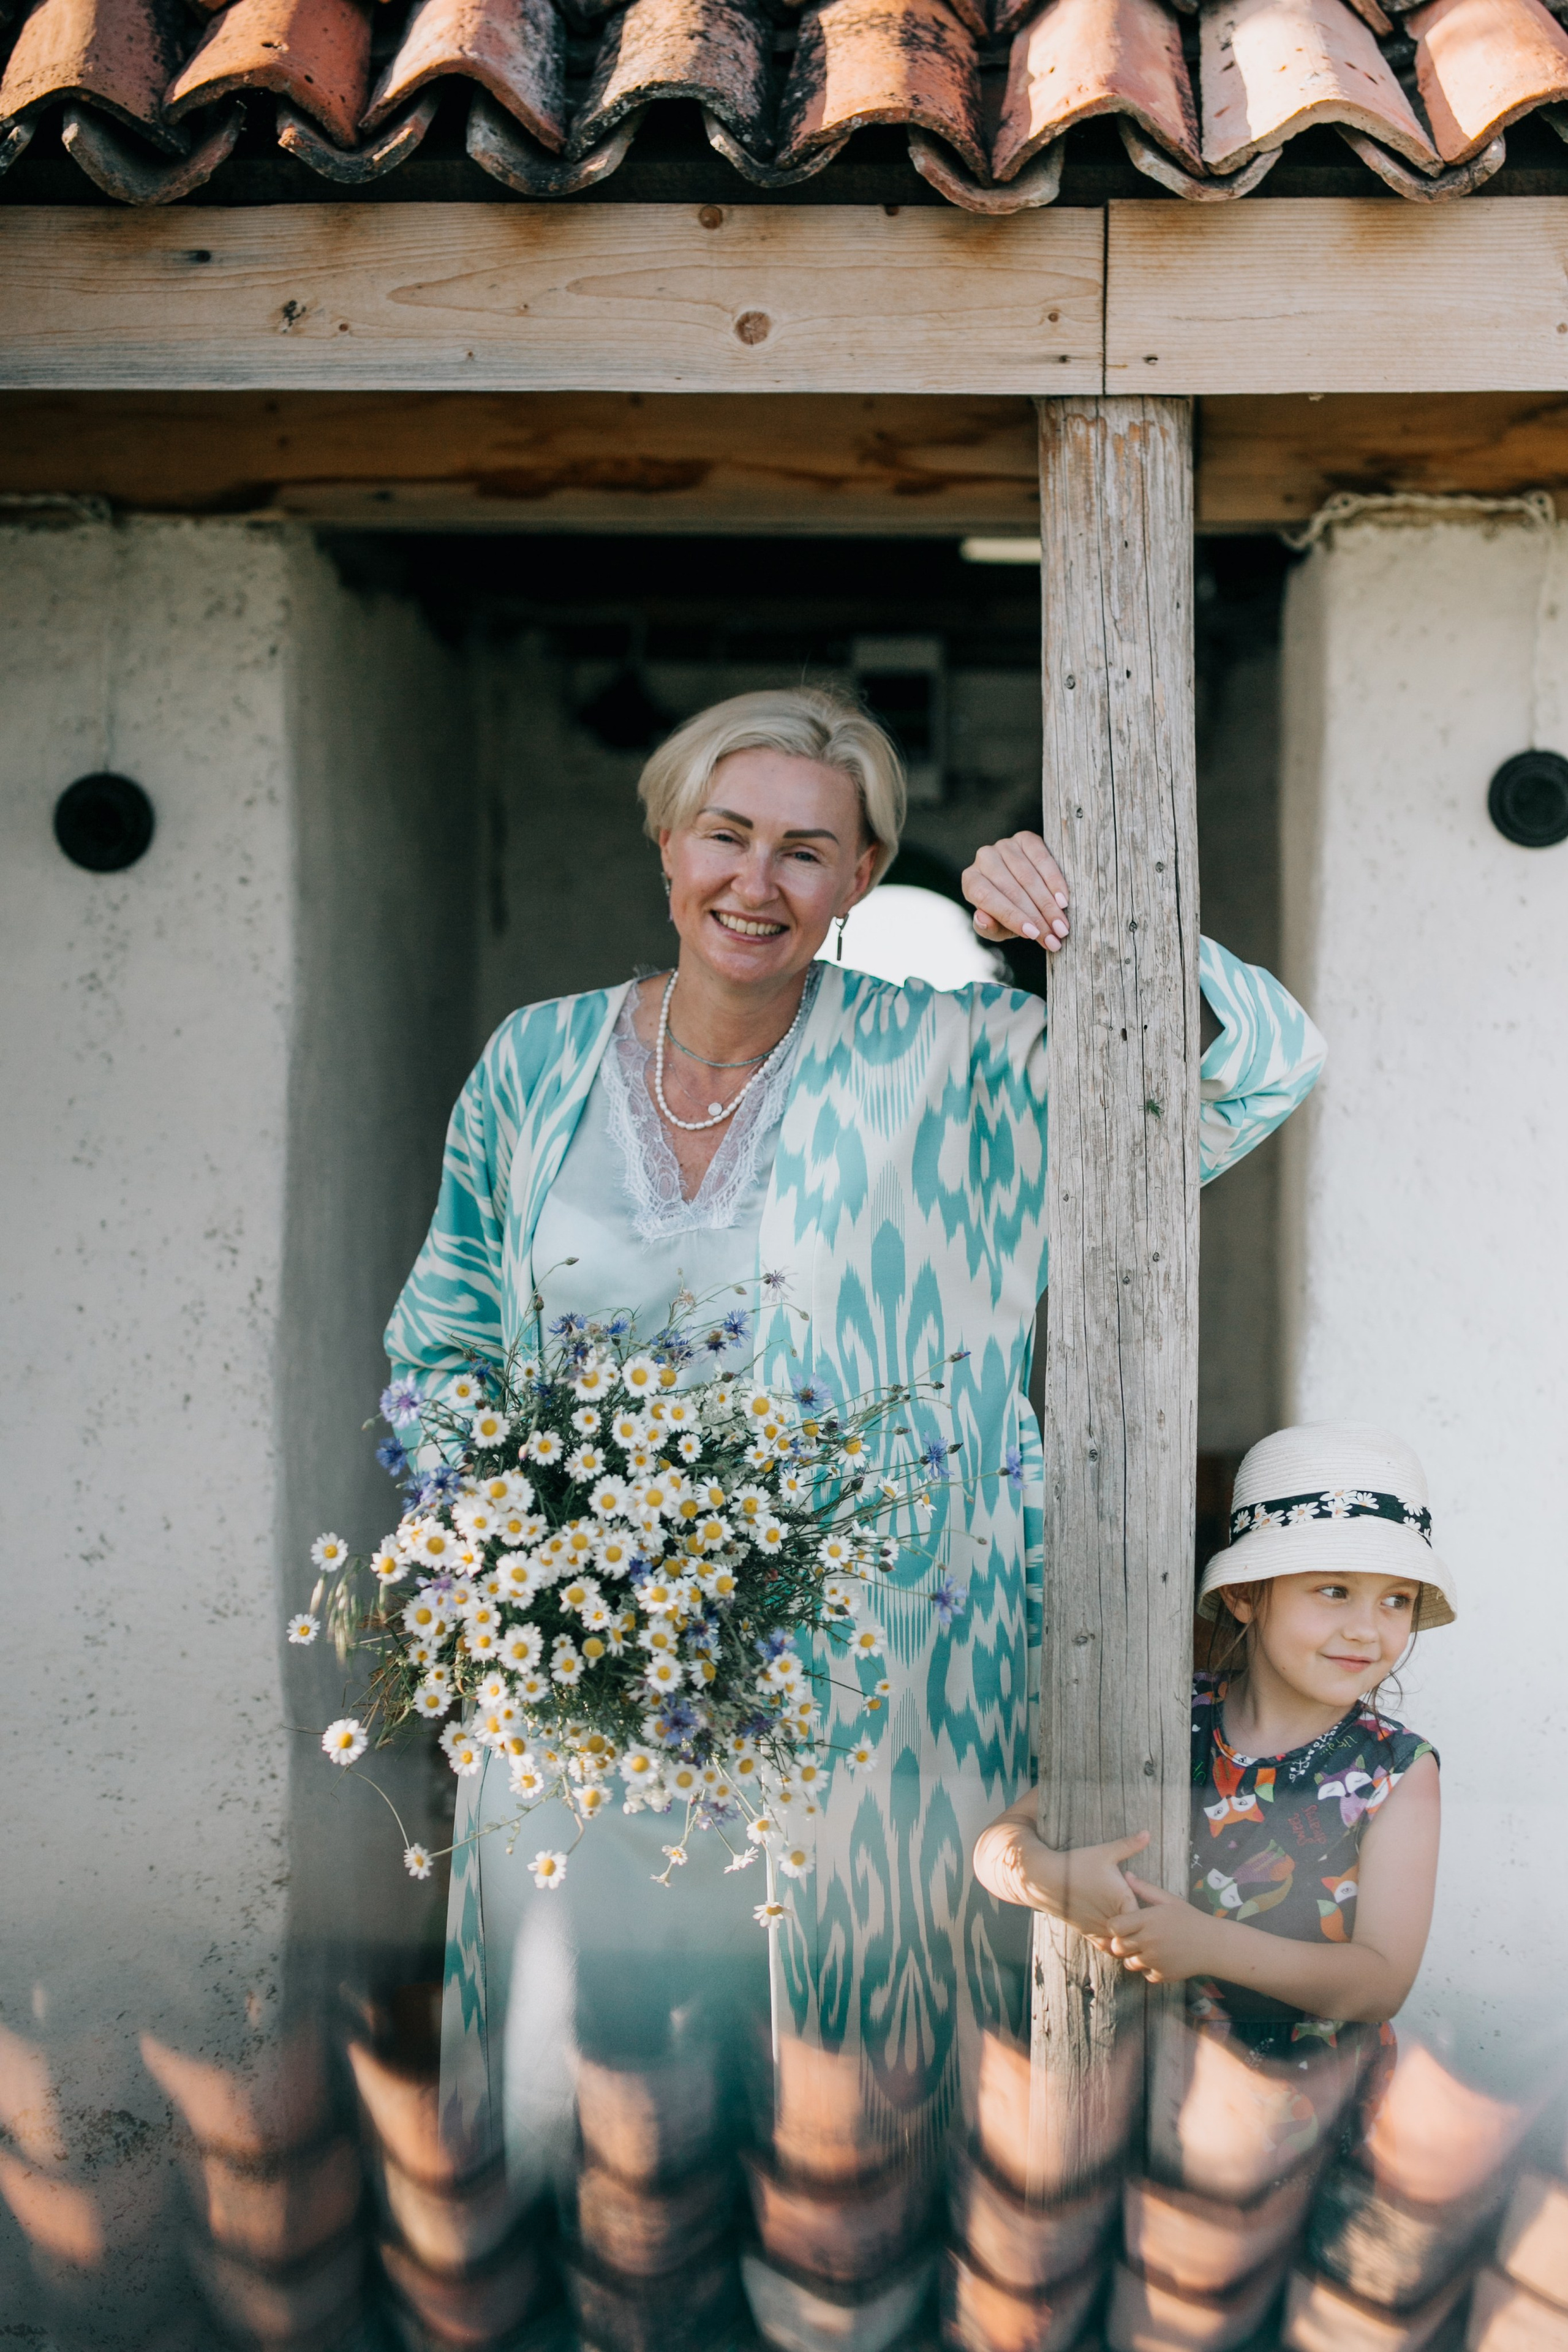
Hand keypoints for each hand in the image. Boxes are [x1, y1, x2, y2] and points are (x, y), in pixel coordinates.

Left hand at [961, 833, 1069, 950]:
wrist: (1023, 887)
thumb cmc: (1007, 910)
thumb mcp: (996, 926)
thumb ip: (987, 928)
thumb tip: (982, 919)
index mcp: (971, 880)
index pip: (986, 897)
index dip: (1011, 916)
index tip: (1033, 934)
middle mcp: (984, 858)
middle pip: (1011, 889)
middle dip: (1037, 916)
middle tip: (1055, 936)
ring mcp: (1005, 846)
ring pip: (1028, 877)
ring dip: (1048, 904)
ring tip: (1062, 925)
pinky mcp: (1025, 838)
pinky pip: (1042, 859)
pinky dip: (1054, 881)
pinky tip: (1063, 901)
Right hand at [972, 1796, 1150, 1942]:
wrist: (1046, 1879)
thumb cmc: (1077, 1864)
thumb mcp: (1105, 1852)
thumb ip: (1129, 1845)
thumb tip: (1149, 1833)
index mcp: (1122, 1901)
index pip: (1148, 1920)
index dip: (1154, 1917)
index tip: (1157, 1911)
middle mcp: (1113, 1919)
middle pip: (1137, 1934)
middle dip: (1144, 1930)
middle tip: (1151, 1923)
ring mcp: (1099, 1929)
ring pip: (1122, 1944)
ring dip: (1129, 1939)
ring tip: (1135, 1929)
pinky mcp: (1087, 1933)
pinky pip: (1106, 1947)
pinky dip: (1114, 1944)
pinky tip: (1117, 1935)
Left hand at [1107, 1876, 1221, 1984]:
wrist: (1213, 1945)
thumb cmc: (1190, 1919)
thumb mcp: (1168, 1900)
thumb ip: (1144, 1889)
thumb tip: (1127, 1875)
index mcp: (1148, 1920)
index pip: (1114, 1927)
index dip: (1116, 1926)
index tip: (1124, 1924)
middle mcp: (1149, 1941)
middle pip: (1118, 1947)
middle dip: (1121, 1943)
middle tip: (1133, 1937)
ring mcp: (1155, 1961)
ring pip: (1129, 1963)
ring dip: (1133, 1956)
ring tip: (1147, 1947)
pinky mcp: (1162, 1975)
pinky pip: (1144, 1974)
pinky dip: (1148, 1968)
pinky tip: (1159, 1958)